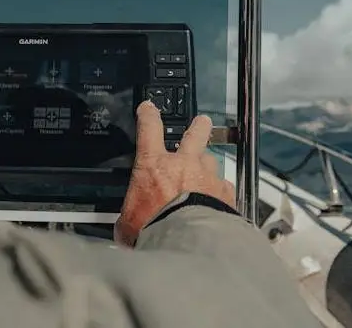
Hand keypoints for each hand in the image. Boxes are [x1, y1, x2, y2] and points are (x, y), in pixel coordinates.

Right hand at [114, 101, 236, 246]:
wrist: (187, 243)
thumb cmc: (154, 231)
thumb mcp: (129, 224)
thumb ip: (130, 219)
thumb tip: (125, 229)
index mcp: (154, 166)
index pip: (149, 129)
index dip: (149, 115)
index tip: (149, 109)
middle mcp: (183, 165)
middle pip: (194, 134)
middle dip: (198, 127)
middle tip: (200, 122)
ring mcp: (207, 178)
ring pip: (211, 161)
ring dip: (208, 165)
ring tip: (207, 173)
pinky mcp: (225, 194)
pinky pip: (225, 187)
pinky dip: (222, 192)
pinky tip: (220, 200)